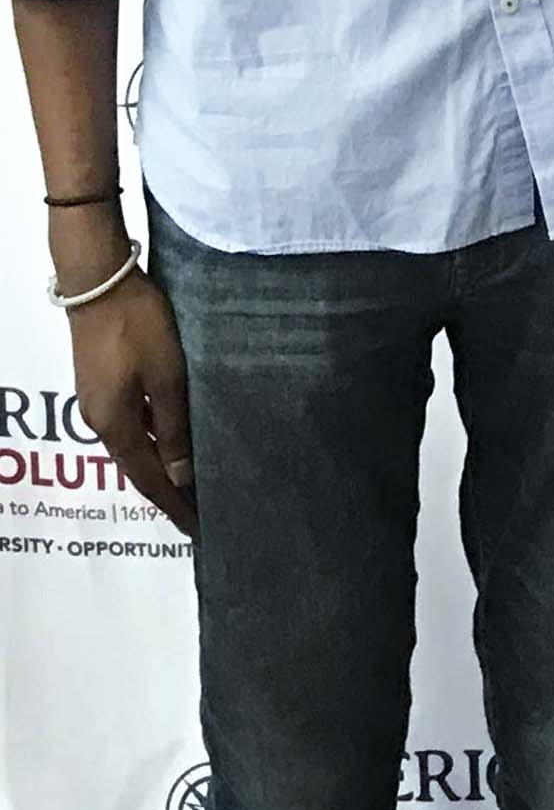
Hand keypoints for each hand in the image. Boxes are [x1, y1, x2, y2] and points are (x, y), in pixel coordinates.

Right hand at [61, 248, 194, 536]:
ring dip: (161, 463)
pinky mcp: (103, 380)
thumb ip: (175, 426)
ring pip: (135, 443)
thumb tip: (180, 476)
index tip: (196, 530)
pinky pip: (132, 421)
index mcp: (115, 426)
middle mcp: (101, 420)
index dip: (173, 506)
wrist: (99, 279)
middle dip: (168, 490)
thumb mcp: (167, 376)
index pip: (148, 480)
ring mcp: (99, 400)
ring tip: (192, 478)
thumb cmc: (138, 325)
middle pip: (138, 466)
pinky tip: (174, 434)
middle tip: (199, 510)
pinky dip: (154, 436)